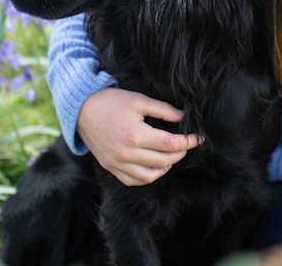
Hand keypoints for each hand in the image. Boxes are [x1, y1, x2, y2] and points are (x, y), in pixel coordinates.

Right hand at [76, 87, 202, 185]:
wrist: (82, 110)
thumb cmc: (112, 102)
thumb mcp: (139, 100)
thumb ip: (163, 110)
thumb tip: (183, 117)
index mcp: (135, 135)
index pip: (170, 144)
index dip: (188, 141)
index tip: (198, 138)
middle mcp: (126, 154)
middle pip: (163, 160)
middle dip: (180, 153)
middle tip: (187, 144)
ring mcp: (117, 163)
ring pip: (150, 175)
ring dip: (166, 167)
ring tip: (173, 155)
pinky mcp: (110, 167)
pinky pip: (133, 181)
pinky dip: (148, 176)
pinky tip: (156, 166)